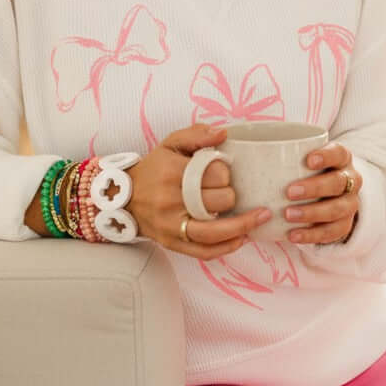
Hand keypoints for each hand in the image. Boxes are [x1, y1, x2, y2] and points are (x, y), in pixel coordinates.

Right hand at [125, 123, 270, 258]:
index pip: (214, 174)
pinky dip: (225, 247)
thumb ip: (196, 134)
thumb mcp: (170, 143)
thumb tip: (223, 134)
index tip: (225, 171)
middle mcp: (170, 201)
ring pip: (213, 232)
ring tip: (262, 217)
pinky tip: (242, 238)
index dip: (226, 172)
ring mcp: (171, 226)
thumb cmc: (154, 168)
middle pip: (217, 201)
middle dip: (232, 195)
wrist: (123, 197)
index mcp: (172, 172)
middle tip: (232, 190)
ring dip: (243, 226)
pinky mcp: (172, 243)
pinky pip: (203, 251)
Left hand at [284, 141, 360, 245]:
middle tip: (289, 192)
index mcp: (341, 159)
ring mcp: (350, 204)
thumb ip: (280, 154)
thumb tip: (242, 148)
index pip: (339, 153)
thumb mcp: (302, 159)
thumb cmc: (308, 172)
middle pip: (338, 183)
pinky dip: (311, 235)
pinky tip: (292, 235)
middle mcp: (351, 180)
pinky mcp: (344, 225)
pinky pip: (331, 233)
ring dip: (312, 212)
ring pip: (336, 210)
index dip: (327, 156)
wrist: (329, 196)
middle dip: (314, 187)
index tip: (308, 160)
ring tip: (288, 214)